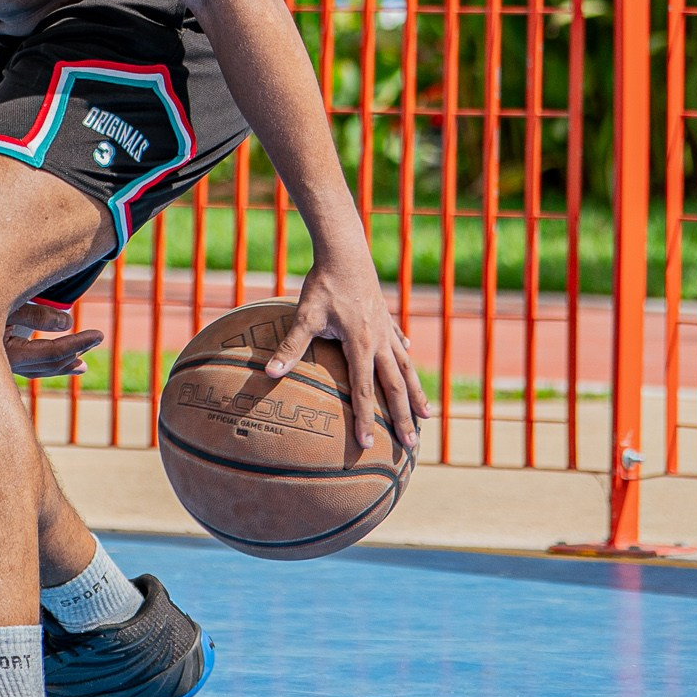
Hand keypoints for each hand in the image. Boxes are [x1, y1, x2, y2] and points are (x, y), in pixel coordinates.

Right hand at [5, 295, 104, 381]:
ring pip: (38, 370)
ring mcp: (0, 367)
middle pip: (49, 363)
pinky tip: (49, 362)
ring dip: (63, 365)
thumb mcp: (4, 305)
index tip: (99, 335)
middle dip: (76, 352)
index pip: (54, 352)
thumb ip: (36, 315)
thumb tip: (68, 323)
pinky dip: (45, 364)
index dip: (78, 343)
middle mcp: (7, 366)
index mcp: (10, 355)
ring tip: (82, 365)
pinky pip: (28, 367)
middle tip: (97, 339)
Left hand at [264, 255, 425, 454]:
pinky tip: (408, 359)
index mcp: (361, 344)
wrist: (345, 251)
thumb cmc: (323, 283)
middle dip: (402, 418)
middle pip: (395, 387)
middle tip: (411, 445)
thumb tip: (269, 373)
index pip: (363, 391)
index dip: (365, 419)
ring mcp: (386, 329)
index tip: (368, 444)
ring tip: (426, 414)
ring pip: (406, 368)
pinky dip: (404, 354)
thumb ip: (291, 346)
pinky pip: (399, 341)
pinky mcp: (385, 317)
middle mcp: (380, 341)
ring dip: (415, 393)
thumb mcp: (304, 315)